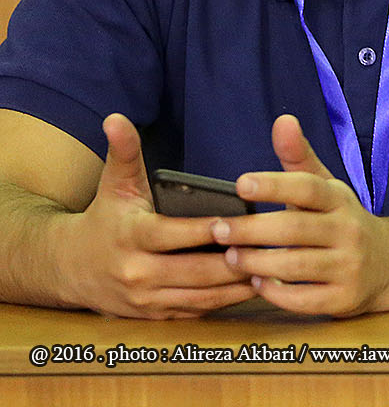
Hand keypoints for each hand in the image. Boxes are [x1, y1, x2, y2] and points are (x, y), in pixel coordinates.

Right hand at [56, 114, 254, 317]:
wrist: (69, 267)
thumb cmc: (105, 218)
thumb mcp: (114, 184)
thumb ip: (124, 152)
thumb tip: (117, 118)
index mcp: (132, 237)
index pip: (176, 235)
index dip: (209, 230)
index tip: (239, 222)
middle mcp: (138, 273)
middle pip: (196, 271)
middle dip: (234, 260)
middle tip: (272, 247)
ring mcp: (146, 300)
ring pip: (201, 297)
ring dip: (237, 285)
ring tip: (272, 267)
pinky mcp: (154, 317)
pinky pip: (196, 312)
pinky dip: (225, 302)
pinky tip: (254, 287)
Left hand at [211, 115, 388, 316]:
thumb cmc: (343, 222)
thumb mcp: (327, 188)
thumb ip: (299, 158)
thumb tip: (283, 120)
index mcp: (340, 201)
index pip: (308, 188)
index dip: (274, 184)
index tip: (240, 183)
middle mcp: (349, 231)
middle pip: (295, 230)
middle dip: (251, 230)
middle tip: (218, 229)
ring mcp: (349, 267)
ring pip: (295, 266)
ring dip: (256, 263)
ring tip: (230, 257)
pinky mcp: (344, 298)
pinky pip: (303, 299)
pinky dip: (275, 293)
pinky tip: (257, 283)